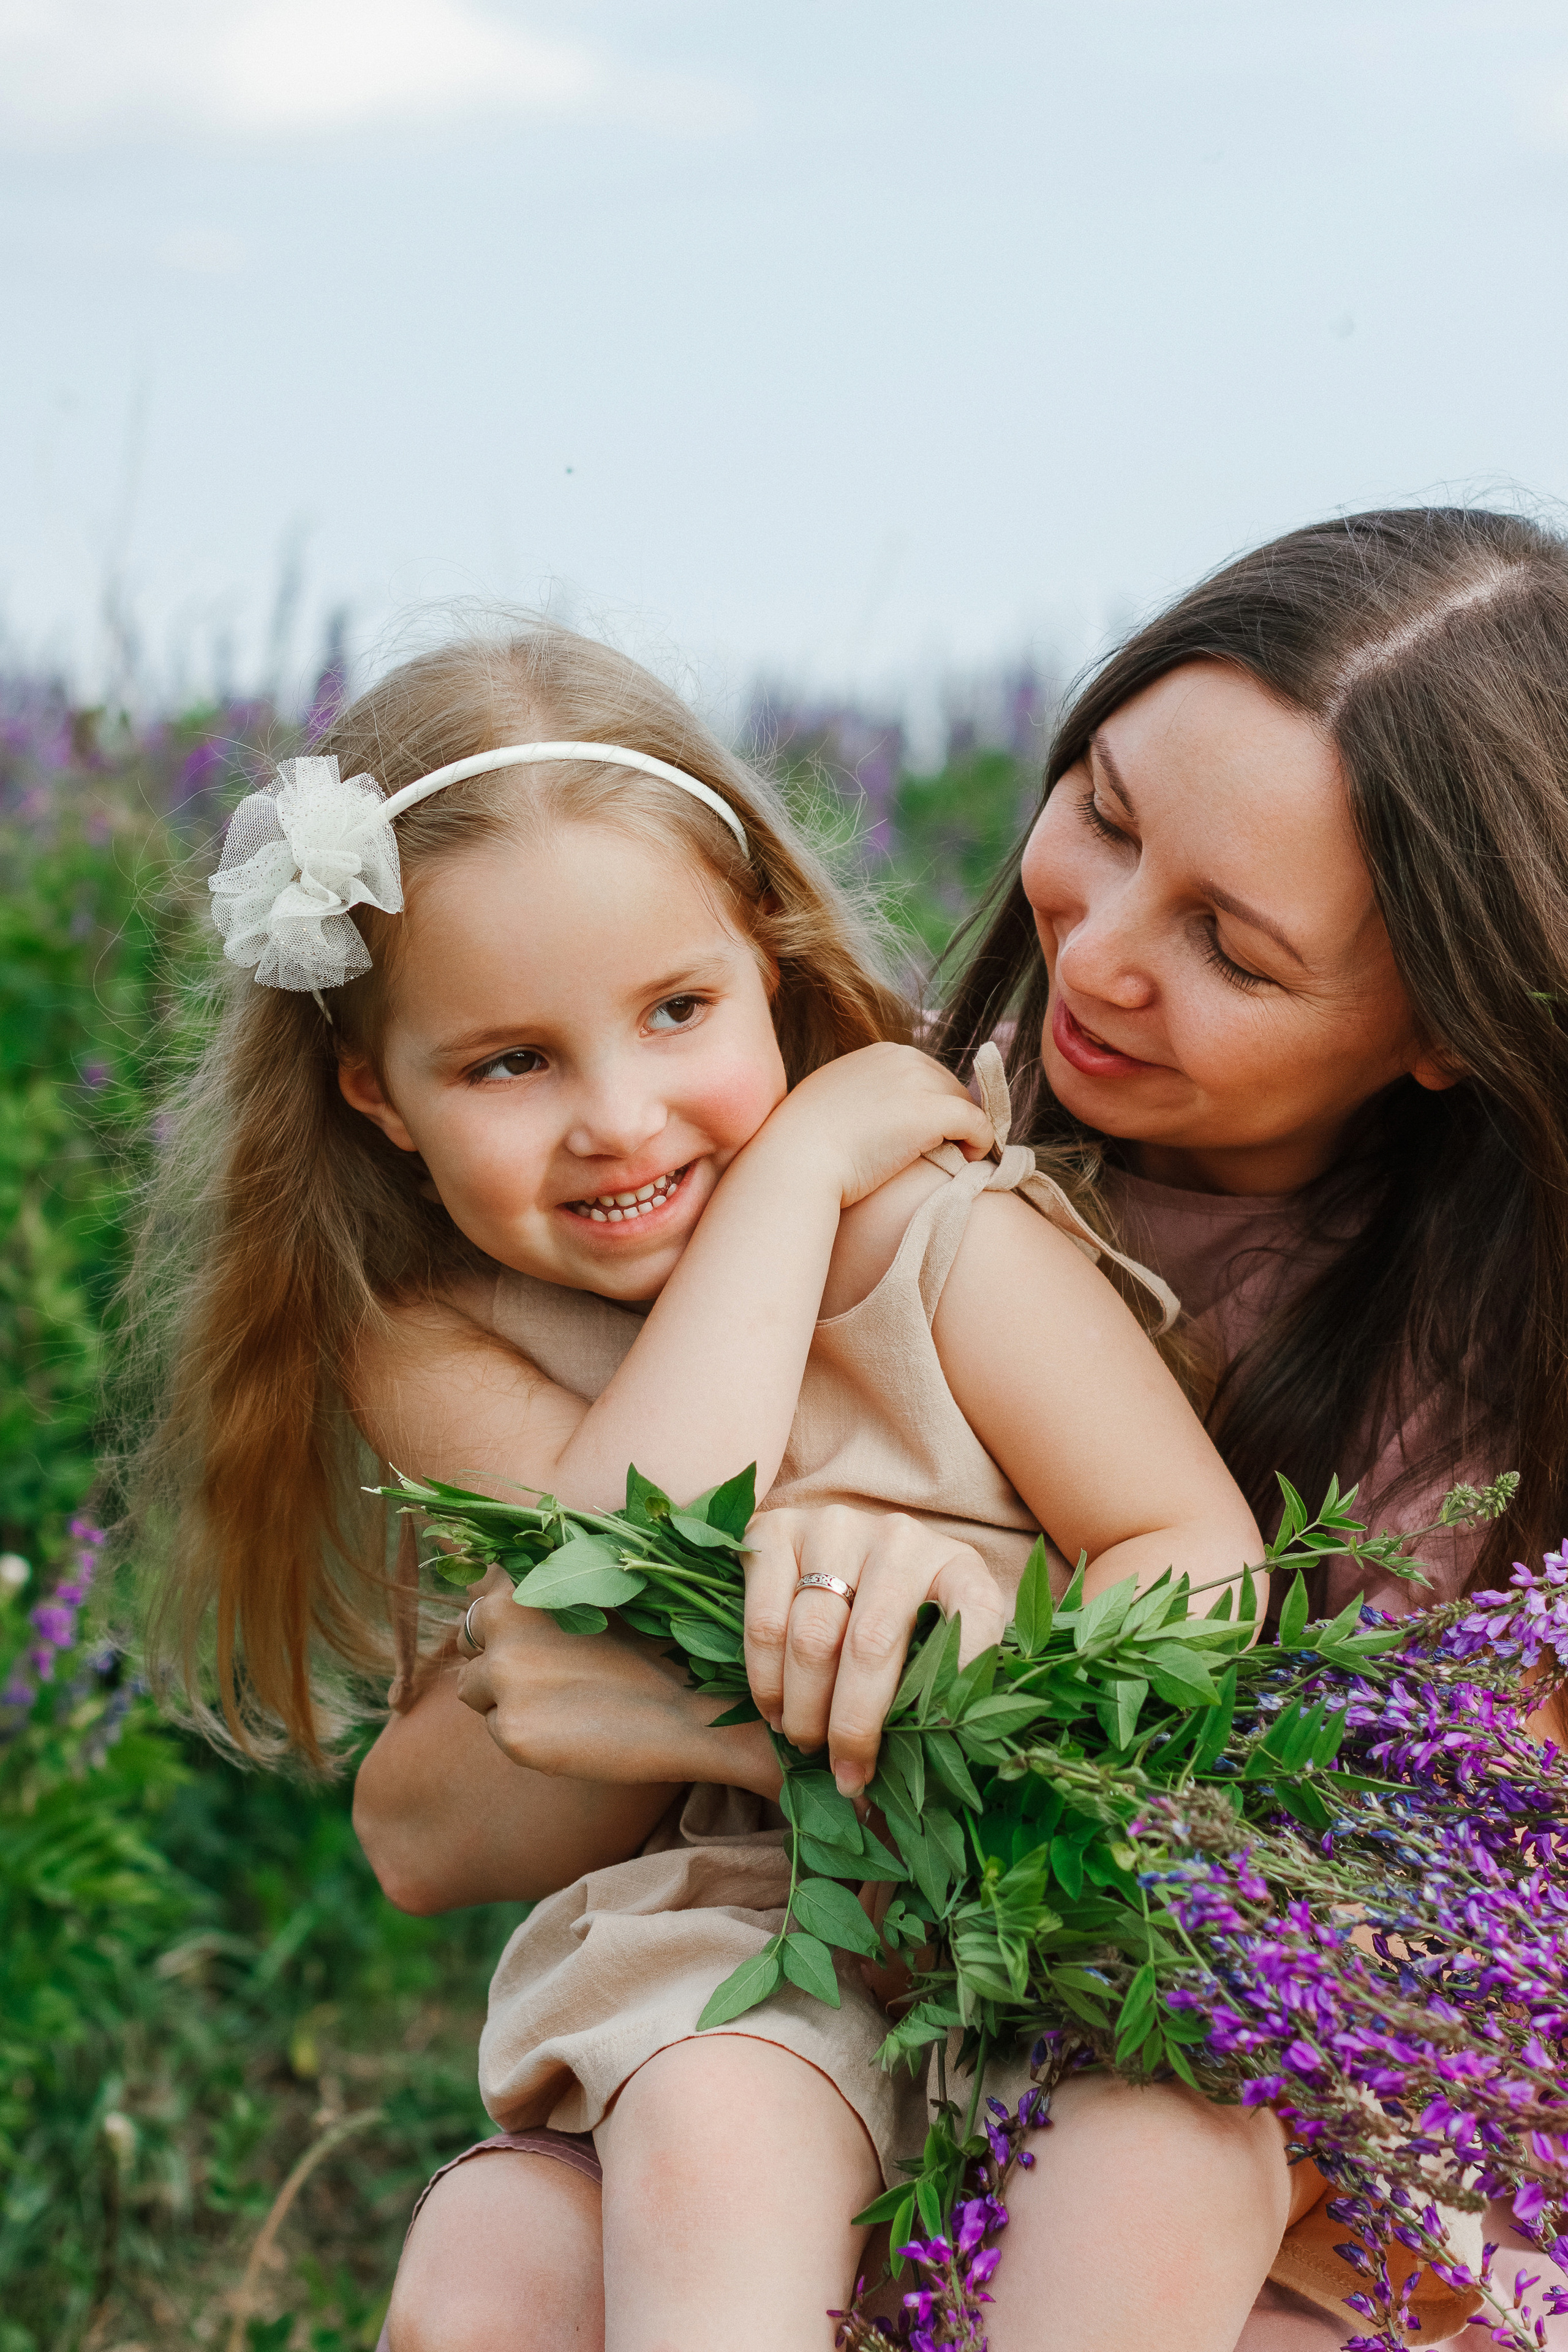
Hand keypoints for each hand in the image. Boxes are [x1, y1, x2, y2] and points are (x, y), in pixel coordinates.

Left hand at [457, 1566, 779, 1796]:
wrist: (695, 1711)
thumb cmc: (658, 1644)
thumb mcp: (602, 1590)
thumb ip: (551, 1581)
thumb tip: (507, 1578)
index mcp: (526, 1578)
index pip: (482, 1591)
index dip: (506, 1611)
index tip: (533, 1629)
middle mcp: (503, 1620)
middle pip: (467, 1636)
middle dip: (495, 1650)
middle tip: (547, 1667)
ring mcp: (504, 1677)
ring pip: (471, 1686)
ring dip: (501, 1693)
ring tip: (561, 1698)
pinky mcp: (511, 1731)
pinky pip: (496, 1727)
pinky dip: (522, 1729)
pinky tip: (568, 1726)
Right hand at [743, 1506, 1015, 1797]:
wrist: (831, 1555)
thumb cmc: (893, 1623)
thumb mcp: (929, 1648)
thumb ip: (933, 1699)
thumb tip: (922, 1796)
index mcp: (957, 1567)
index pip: (975, 1619)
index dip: (956, 1685)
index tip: (932, 1749)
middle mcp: (901, 1537)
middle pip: (872, 1645)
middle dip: (854, 1725)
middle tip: (846, 1774)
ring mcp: (835, 1527)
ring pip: (812, 1638)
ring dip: (805, 1709)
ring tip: (806, 1743)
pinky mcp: (777, 1531)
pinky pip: (766, 1621)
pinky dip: (766, 1679)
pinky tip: (775, 1710)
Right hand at [758, 1043, 993, 1207]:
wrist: (795, 1160)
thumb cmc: (802, 1145)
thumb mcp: (829, 1103)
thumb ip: (859, 1098)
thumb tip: (873, 1119)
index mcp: (878, 1053)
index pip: (924, 1073)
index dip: (932, 1104)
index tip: (928, 1133)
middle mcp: (901, 1058)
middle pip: (949, 1086)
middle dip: (951, 1117)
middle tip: (949, 1149)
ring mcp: (918, 1082)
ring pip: (966, 1103)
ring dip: (967, 1131)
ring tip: (958, 1158)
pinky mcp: (933, 1111)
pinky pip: (979, 1124)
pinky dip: (982, 1143)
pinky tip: (969, 1162)